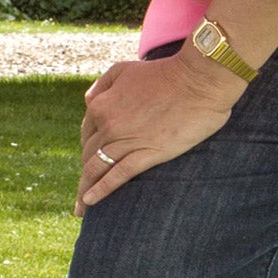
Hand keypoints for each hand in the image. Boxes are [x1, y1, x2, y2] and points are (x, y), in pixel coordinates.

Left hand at [74, 49, 243, 214]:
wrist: (197, 81)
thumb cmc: (162, 73)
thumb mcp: (122, 70)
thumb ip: (101, 86)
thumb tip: (89, 103)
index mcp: (100, 105)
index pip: (86, 133)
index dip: (88, 146)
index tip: (91, 160)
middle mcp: (108, 125)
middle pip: (89, 154)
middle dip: (85, 172)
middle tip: (82, 191)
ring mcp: (126, 141)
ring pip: (97, 168)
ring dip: (85, 189)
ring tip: (80, 207)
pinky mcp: (148, 154)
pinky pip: (117, 176)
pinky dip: (101, 190)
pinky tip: (91, 201)